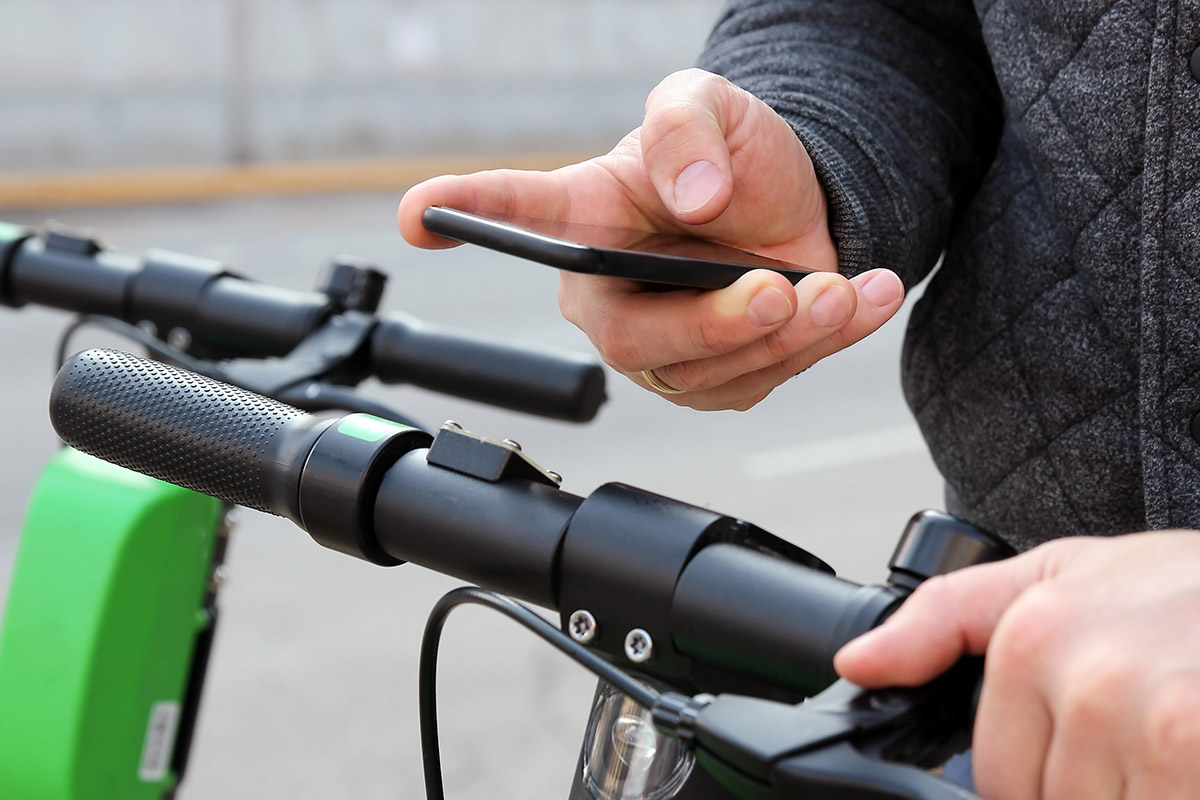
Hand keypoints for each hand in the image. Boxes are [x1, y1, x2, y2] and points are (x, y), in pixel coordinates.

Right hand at [398, 68, 903, 410]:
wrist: (794, 200)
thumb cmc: (730, 152)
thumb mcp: (709, 109)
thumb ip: (688, 131)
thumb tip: (690, 197)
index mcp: (585, 222)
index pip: (517, 215)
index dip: (468, 212)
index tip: (415, 215)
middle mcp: (612, 297)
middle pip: (634, 343)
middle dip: (714, 326)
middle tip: (776, 291)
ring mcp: (666, 347)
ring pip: (714, 374)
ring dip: (789, 336)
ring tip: (841, 288)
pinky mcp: (721, 375)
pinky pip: (769, 376)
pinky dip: (826, 341)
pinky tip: (862, 295)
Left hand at [834, 532, 1199, 798]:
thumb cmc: (1184, 589)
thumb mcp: (1056, 578)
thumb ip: (944, 621)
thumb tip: (857, 665)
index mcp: (1035, 636)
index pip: (1002, 781)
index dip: (1049, 783)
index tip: (1099, 750)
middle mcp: (1090, 679)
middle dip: (1105, 787)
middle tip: (1147, 741)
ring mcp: (1160, 721)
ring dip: (1144, 786)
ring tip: (1168, 748)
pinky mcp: (1197, 746)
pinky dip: (1166, 784)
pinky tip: (1178, 761)